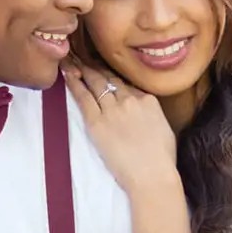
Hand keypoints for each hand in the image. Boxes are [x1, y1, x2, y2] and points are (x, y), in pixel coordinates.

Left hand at [63, 62, 183, 208]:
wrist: (153, 176)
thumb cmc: (162, 160)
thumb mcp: (164, 128)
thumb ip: (151, 114)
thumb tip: (143, 111)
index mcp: (148, 100)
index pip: (126, 84)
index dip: (112, 77)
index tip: (104, 71)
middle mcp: (130, 99)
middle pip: (109, 78)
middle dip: (95, 66)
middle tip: (82, 56)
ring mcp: (112, 110)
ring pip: (95, 83)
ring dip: (82, 70)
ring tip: (72, 61)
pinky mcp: (97, 123)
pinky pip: (83, 98)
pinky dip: (74, 84)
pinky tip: (67, 74)